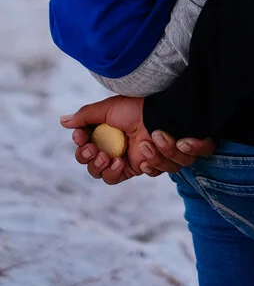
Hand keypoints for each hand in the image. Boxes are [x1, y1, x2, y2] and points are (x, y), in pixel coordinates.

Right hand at [61, 95, 214, 185]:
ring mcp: (128, 159)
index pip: (85, 152)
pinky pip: (128, 176)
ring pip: (108, 177)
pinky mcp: (141, 166)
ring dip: (107, 169)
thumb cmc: (135, 107)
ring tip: (113, 157)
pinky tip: (128, 158)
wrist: (159, 112)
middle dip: (92, 162)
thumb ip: (85, 116)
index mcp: (104, 136)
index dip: (81, 150)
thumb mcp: (107, 109)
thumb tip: (63, 121)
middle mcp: (114, 149)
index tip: (81, 138)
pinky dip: (124, 169)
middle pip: (94, 169)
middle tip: (97, 152)